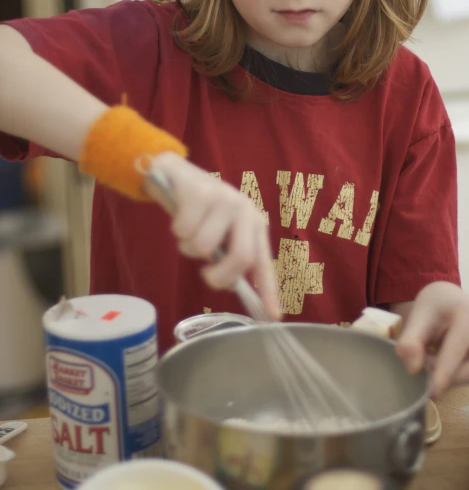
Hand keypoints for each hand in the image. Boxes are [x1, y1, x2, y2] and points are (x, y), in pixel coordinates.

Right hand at [144, 152, 279, 319]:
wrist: (174, 172)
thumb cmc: (199, 209)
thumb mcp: (220, 231)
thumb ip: (228, 254)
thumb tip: (234, 286)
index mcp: (255, 224)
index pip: (263, 263)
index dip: (269, 291)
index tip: (273, 316)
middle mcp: (245, 210)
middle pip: (240, 257)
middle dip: (219, 276)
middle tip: (205, 274)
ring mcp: (224, 199)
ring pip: (204, 247)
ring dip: (188, 248)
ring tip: (188, 232)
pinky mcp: (200, 193)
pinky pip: (184, 231)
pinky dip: (176, 231)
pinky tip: (180, 216)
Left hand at [392, 282, 468, 398]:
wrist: (448, 298)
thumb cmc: (432, 305)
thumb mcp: (416, 317)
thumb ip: (410, 341)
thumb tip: (413, 369)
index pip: (459, 351)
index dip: (445, 374)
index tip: (432, 392)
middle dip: (452, 378)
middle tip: (427, 372)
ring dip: (454, 376)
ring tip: (434, 362)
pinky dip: (458, 373)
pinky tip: (444, 363)